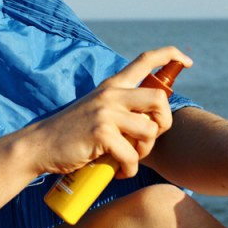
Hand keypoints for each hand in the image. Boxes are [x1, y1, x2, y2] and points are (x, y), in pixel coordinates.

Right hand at [31, 47, 192, 179]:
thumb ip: (121, 109)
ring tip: (128, 158)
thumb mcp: (97, 111)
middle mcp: (111, 94)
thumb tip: (151, 124)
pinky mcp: (101, 134)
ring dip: (144, 152)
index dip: (171, 56)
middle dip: (163, 123)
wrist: (40, 146)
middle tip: (148, 140)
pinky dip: (128, 169)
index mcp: (112, 85)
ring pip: (149, 131)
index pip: (145, 60)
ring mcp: (106, 112)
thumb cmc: (71, 135)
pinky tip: (117, 171)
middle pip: (159, 99)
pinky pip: (132, 156)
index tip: (187, 62)